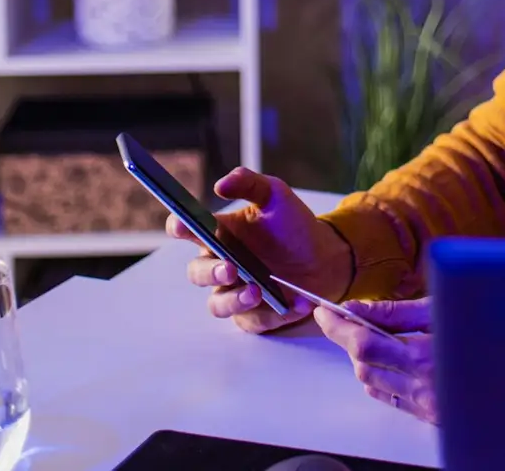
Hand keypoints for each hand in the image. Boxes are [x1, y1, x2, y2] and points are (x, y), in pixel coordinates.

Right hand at [169, 166, 352, 334]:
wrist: (325, 257)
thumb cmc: (293, 225)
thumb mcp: (275, 195)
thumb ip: (248, 183)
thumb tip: (221, 185)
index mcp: (219, 234)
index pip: (188, 230)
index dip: (179, 227)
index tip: (181, 224)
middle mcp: (221, 264)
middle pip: (197, 273)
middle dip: (210, 272)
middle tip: (230, 268)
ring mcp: (235, 292)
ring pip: (218, 305)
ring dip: (234, 300)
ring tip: (257, 291)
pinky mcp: (254, 316)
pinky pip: (253, 321)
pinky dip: (273, 314)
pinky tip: (294, 303)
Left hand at [315, 298, 436, 424]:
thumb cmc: (489, 332)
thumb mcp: (442, 311)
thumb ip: (398, 312)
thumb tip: (355, 309)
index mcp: (424, 355)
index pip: (364, 343)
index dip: (338, 328)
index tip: (323, 312)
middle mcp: (419, 386)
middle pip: (363, 365)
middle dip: (346, 339)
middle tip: (340, 319)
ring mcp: (423, 406)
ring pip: (371, 383)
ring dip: (361, 359)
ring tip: (368, 336)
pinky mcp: (429, 416)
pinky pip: (389, 399)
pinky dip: (377, 378)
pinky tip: (384, 363)